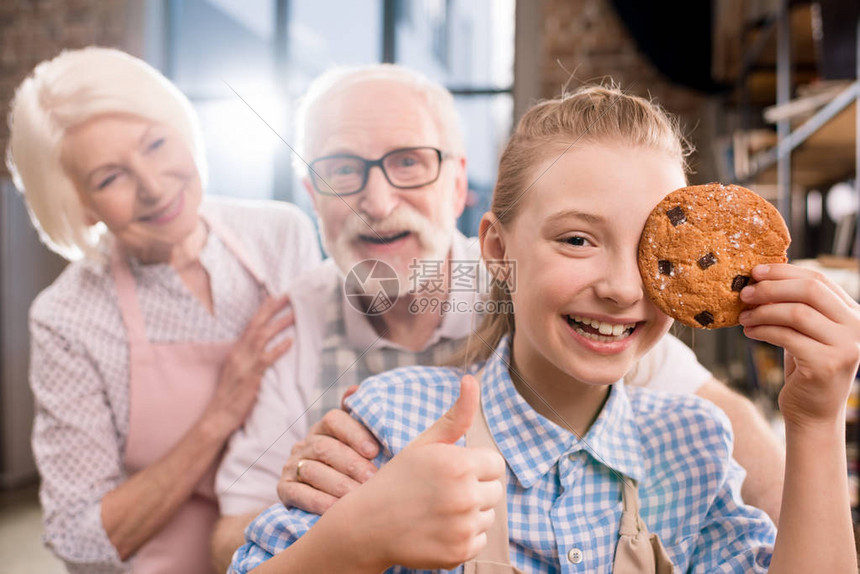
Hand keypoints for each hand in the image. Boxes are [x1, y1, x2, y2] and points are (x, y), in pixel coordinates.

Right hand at [205, 294, 294, 436]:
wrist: (218, 416)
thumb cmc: (230, 396)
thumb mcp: (237, 371)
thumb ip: (248, 358)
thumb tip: (263, 348)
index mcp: (236, 351)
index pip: (250, 325)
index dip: (263, 310)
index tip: (275, 297)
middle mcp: (238, 353)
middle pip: (256, 325)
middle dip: (271, 308)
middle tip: (287, 295)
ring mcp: (244, 364)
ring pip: (262, 337)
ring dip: (279, 323)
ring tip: (294, 314)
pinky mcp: (250, 377)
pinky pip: (266, 358)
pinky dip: (279, 348)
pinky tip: (290, 342)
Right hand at [278, 405, 379, 514]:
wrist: (323, 503)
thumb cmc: (350, 469)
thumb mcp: (356, 445)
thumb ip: (359, 420)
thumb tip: (355, 390)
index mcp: (324, 428)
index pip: (334, 420)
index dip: (354, 433)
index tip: (374, 451)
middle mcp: (306, 444)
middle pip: (325, 447)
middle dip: (351, 463)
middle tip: (372, 478)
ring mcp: (292, 465)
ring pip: (313, 470)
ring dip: (338, 484)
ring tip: (357, 496)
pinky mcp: (283, 489)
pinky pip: (298, 493)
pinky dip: (318, 502)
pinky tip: (336, 510)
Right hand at [332, 374, 505, 570]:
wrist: (368, 525)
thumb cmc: (398, 478)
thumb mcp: (425, 444)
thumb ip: (456, 415)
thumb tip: (472, 379)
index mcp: (458, 463)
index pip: (495, 463)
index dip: (474, 465)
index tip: (451, 470)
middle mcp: (464, 494)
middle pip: (495, 490)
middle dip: (475, 488)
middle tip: (442, 491)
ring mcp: (463, 526)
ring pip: (488, 515)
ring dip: (470, 513)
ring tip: (438, 510)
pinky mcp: (460, 552)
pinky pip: (479, 540)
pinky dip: (463, 536)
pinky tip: (437, 529)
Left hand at [739, 264, 859, 427]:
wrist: (813, 413)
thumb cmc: (805, 367)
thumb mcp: (806, 332)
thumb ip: (796, 305)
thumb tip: (761, 277)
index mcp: (853, 314)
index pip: (819, 280)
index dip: (784, 272)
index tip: (755, 271)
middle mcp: (857, 328)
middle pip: (809, 291)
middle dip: (771, 288)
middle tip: (744, 293)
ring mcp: (845, 346)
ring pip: (796, 313)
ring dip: (763, 311)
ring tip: (743, 317)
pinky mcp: (827, 364)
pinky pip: (787, 336)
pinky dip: (763, 331)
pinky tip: (749, 332)